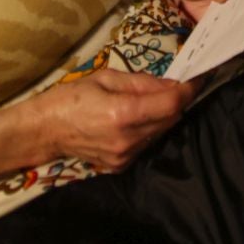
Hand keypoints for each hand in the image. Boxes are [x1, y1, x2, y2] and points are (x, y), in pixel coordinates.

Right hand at [37, 70, 193, 171]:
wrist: (45, 131)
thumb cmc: (71, 97)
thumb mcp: (106, 78)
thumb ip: (142, 82)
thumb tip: (173, 83)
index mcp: (123, 113)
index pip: (171, 103)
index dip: (188, 90)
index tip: (198, 78)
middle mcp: (128, 139)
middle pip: (170, 119)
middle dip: (174, 101)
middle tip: (170, 85)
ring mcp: (125, 156)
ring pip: (160, 132)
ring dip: (161, 116)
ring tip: (144, 102)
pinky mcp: (120, 166)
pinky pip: (146, 144)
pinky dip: (147, 130)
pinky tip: (131, 121)